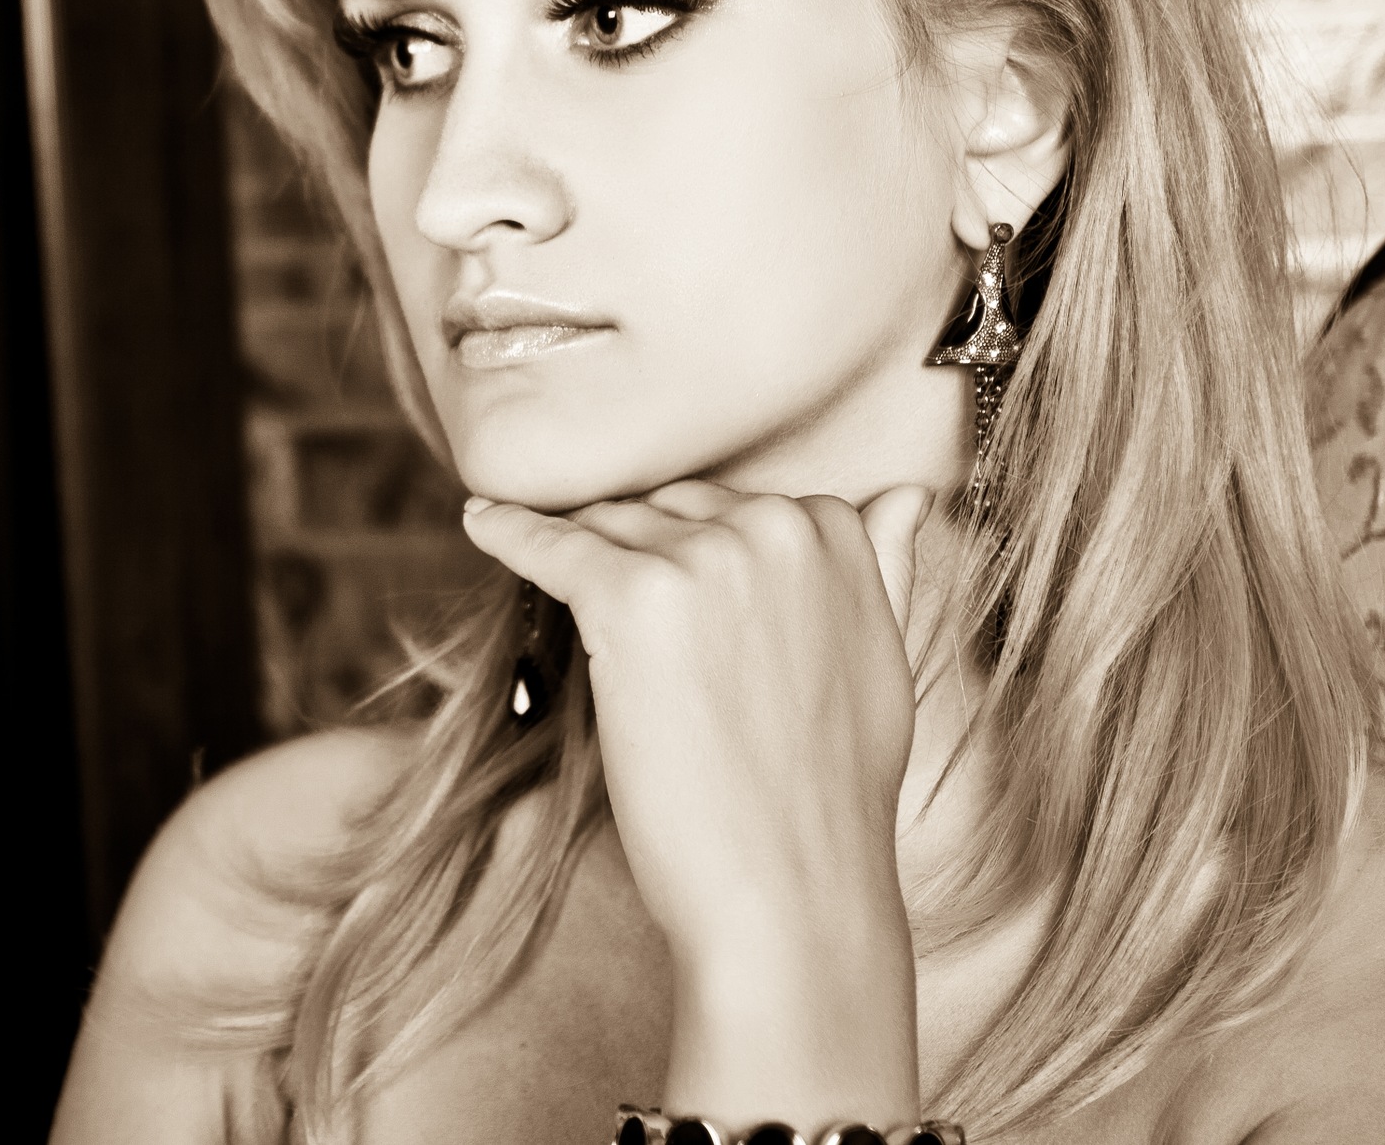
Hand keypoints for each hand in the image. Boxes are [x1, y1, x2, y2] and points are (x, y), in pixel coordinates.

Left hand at [462, 478, 932, 1125]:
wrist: (791, 892)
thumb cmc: (831, 793)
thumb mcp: (885, 661)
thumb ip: (884, 568)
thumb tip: (905, 492)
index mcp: (834, 531)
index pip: (733, 505)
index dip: (700, 558)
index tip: (684, 608)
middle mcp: (773, 526)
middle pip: (665, 509)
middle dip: (644, 561)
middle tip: (641, 651)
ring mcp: (700, 558)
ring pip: (609, 527)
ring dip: (589, 567)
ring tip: (589, 633)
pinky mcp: (630, 598)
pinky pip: (549, 545)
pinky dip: (507, 533)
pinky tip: (479, 523)